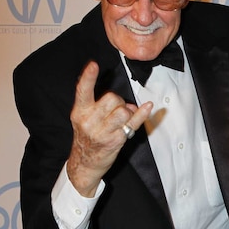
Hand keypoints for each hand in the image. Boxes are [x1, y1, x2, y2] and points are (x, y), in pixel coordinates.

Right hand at [66, 61, 152, 196]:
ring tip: (122, 119)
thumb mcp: (85, 119)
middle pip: (111, 98)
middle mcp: (89, 121)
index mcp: (79, 112)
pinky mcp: (115, 140)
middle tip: (115, 110)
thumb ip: (101, 107)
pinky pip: (133, 124)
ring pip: (123, 111)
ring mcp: (102, 132)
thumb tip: (127, 104)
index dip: (88, 77)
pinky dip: (142, 114)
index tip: (93, 65)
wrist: (85, 163)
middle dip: (118, 100)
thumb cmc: (87, 137)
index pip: (82, 90)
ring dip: (127, 111)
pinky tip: (148, 107)